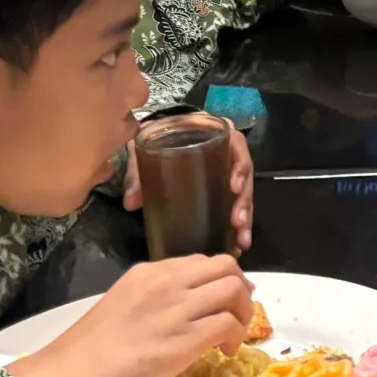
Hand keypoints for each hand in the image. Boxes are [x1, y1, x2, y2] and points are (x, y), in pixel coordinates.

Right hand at [9, 255, 254, 376]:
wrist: (67, 375)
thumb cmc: (86, 351)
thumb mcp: (122, 306)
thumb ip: (152, 301)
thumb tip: (179, 313)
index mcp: (147, 273)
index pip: (200, 262)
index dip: (219, 280)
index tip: (221, 301)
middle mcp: (166, 282)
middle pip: (226, 267)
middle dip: (240, 289)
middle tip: (236, 314)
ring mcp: (177, 308)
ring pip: (233, 290)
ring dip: (243, 311)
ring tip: (233, 335)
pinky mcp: (185, 338)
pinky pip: (228, 324)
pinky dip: (236, 336)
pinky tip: (224, 352)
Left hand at [120, 126, 256, 254]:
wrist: (157, 133)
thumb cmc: (156, 135)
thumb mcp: (145, 146)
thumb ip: (137, 171)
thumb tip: (131, 203)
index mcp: (215, 133)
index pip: (237, 146)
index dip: (240, 167)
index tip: (234, 188)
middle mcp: (227, 150)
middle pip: (244, 175)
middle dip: (244, 201)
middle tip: (237, 222)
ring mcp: (226, 170)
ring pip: (244, 193)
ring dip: (245, 216)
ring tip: (240, 240)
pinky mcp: (222, 186)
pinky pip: (235, 203)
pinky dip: (238, 223)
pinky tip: (238, 243)